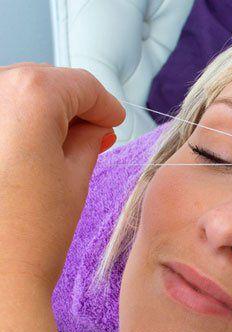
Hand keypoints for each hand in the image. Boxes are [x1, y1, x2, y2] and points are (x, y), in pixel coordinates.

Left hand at [0, 62, 124, 291]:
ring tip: (56, 151)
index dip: (104, 105)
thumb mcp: (76, 178)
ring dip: (37, 114)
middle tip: (91, 136)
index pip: (79, 85)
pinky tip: (24, 158)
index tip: (111, 121)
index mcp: (29, 96)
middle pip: (42, 83)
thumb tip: (92, 126)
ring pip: (12, 95)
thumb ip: (88, 139)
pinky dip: (10, 129)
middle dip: (69, 106)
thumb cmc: (26, 238)